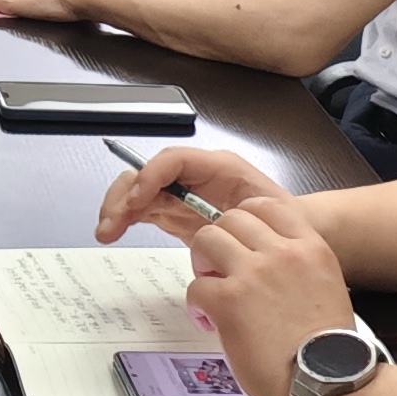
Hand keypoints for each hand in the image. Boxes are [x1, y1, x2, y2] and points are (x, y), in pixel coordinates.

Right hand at [95, 140, 288, 243]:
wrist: (290, 235)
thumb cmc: (285, 220)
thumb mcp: (271, 215)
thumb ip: (243, 218)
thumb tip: (216, 227)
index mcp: (218, 168)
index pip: (175, 160)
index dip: (152, 176)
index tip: (139, 200)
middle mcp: (194, 176)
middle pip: (148, 173)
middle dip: (125, 193)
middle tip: (112, 221)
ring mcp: (181, 194)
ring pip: (138, 190)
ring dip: (118, 207)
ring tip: (106, 230)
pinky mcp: (174, 213)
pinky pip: (142, 209)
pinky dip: (124, 218)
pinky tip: (113, 231)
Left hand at [177, 201, 358, 395]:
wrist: (328, 384)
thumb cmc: (329, 350)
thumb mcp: (326, 287)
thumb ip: (297, 266)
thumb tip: (263, 262)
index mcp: (311, 247)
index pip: (266, 205)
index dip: (244, 220)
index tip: (239, 239)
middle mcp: (282, 253)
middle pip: (230, 218)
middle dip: (220, 241)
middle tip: (220, 268)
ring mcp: (253, 274)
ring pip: (206, 240)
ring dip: (202, 264)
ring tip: (212, 290)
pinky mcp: (229, 302)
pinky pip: (196, 286)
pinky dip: (197, 304)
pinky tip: (211, 322)